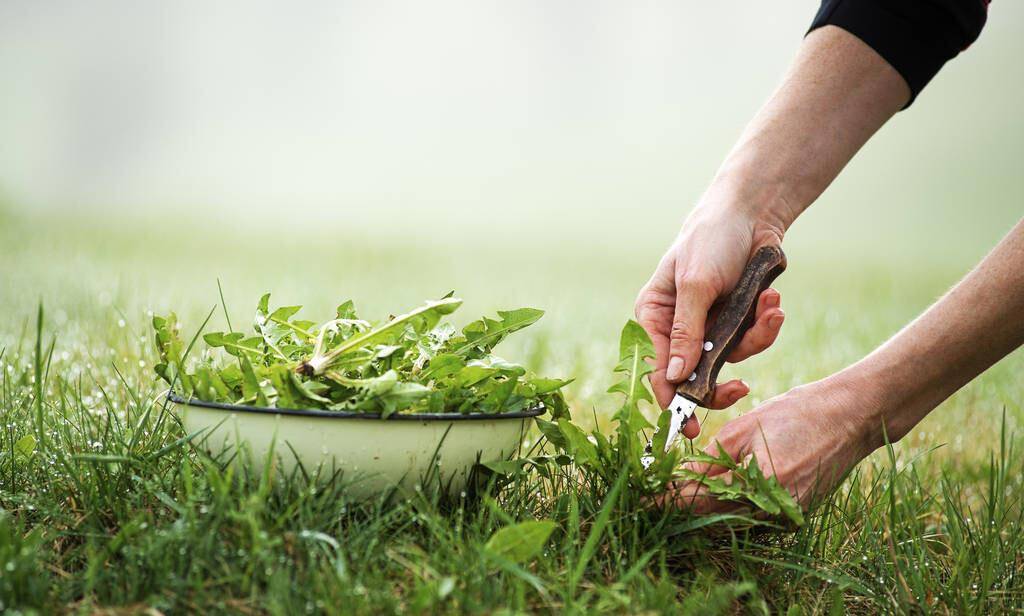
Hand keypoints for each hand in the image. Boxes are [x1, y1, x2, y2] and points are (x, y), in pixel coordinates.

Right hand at [635, 201, 786, 436]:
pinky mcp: (737, 323)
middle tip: (740, 393)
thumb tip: (676, 378)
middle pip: (692, 376)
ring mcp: (709, 328)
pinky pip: (752, 342)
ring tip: (771, 307)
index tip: (686, 426)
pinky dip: (767, 325)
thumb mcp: (696, 285)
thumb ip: (687, 333)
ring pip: (729, 361)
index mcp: (654, 317)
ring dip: (755, 337)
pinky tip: (774, 302)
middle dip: (720, 383)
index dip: (671, 398)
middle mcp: (678, 328)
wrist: (753, 214)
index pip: (658, 368)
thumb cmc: (711, 240)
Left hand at [661, 377, 873, 512]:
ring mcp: (786, 516)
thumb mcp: (745, 429)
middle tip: (655, 494)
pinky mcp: (793, 513)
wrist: (851, 417)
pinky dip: (730, 504)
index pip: (700, 500)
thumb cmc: (798, 414)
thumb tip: (682, 477)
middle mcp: (773, 510)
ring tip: (677, 491)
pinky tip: (714, 491)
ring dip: (706, 506)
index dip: (669, 500)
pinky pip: (752, 513)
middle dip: (684, 505)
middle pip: (714, 516)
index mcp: (759, 486)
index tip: (644, 498)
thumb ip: (711, 459)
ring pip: (732, 517)